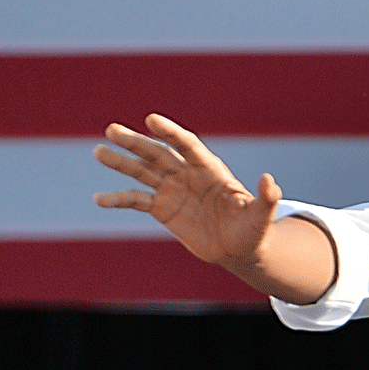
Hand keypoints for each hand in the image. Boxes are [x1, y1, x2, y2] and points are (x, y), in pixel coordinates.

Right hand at [92, 115, 279, 265]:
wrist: (238, 249)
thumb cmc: (254, 229)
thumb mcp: (262, 216)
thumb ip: (266, 198)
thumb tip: (270, 181)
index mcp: (210, 170)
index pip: (187, 145)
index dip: (170, 132)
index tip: (151, 120)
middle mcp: (188, 175)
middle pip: (158, 153)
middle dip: (135, 142)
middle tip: (111, 130)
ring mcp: (173, 190)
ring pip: (142, 172)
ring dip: (121, 162)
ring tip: (99, 152)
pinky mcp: (163, 210)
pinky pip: (137, 201)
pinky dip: (118, 199)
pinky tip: (99, 199)